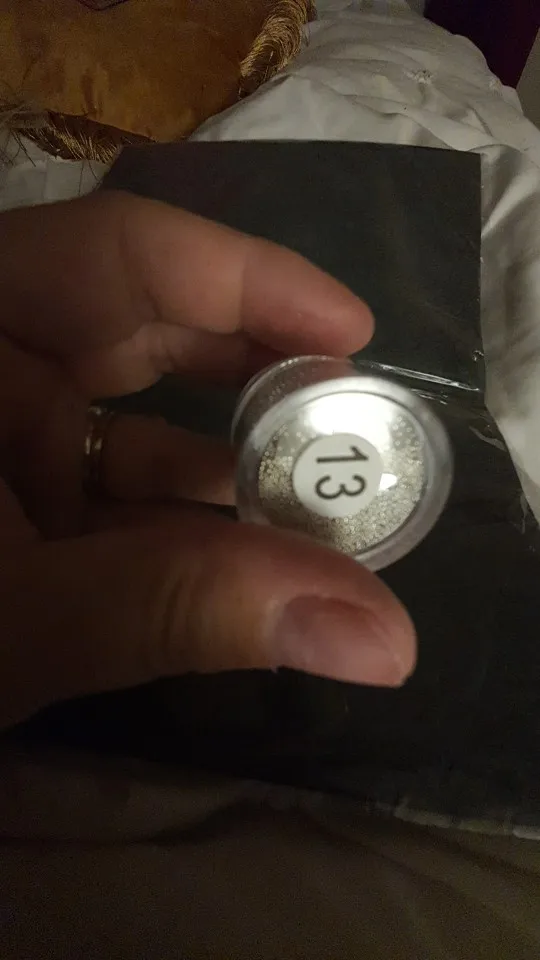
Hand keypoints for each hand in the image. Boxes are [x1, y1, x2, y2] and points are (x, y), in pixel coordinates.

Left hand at [0, 191, 414, 727]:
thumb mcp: (15, 619)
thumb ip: (185, 612)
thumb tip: (382, 637)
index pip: (123, 255)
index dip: (250, 280)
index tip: (351, 334)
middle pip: (138, 324)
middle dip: (252, 367)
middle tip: (348, 415)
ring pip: (127, 426)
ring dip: (225, 467)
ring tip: (322, 508)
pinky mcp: (6, 513)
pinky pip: (106, 497)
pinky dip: (177, 526)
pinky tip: (248, 561)